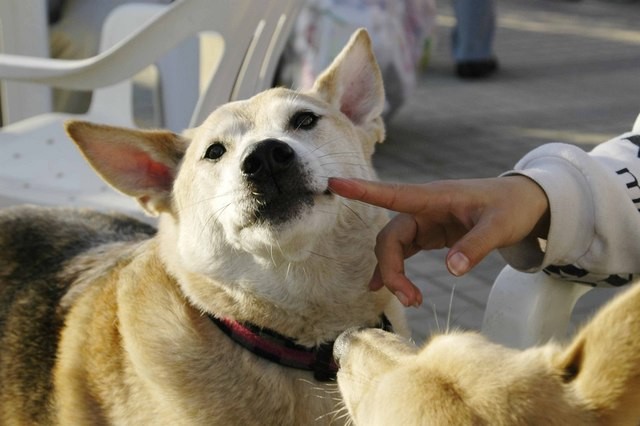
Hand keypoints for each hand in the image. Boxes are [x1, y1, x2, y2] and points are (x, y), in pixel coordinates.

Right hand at [328, 176, 548, 305]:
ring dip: (394, 273)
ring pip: (393, 246)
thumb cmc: (512, 207)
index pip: (393, 194)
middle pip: (390, 237)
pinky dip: (395, 270)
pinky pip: (403, 252)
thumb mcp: (500, 226)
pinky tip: (385, 287)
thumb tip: (452, 270)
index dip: (362, 191)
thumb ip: (476, 246)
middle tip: (411, 300)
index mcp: (435, 198)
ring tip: (411, 300)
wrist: (524, 204)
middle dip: (391, 268)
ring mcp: (425, 222)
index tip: (334, 183)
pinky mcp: (430, 234)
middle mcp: (423, 208)